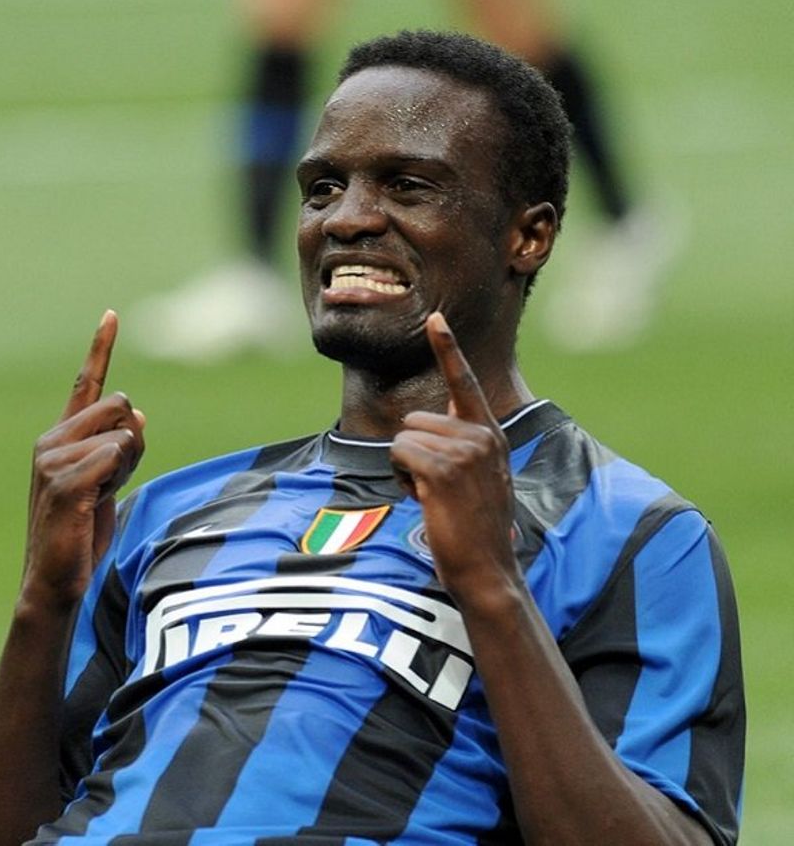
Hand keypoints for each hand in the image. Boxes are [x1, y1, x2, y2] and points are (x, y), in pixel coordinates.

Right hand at [22, 310, 145, 608]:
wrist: (56, 580)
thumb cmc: (82, 534)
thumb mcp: (108, 482)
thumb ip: (120, 447)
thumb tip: (139, 416)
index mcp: (60, 437)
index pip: (87, 385)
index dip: (101, 348)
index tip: (112, 314)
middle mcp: (51, 440)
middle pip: (121, 406)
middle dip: (133, 442)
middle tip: (111, 482)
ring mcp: (52, 459)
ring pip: (123, 435)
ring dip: (127, 467)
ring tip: (99, 498)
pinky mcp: (63, 480)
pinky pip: (114, 457)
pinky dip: (117, 478)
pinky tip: (94, 503)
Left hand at [389, 312, 519, 606]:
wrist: (488, 571)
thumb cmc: (476, 531)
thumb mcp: (479, 480)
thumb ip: (461, 449)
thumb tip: (423, 430)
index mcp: (491, 435)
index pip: (466, 383)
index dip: (448, 349)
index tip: (435, 318)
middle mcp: (482, 436)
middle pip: (415, 419)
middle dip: (413, 454)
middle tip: (437, 490)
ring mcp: (465, 451)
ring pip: (403, 437)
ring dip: (406, 469)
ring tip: (435, 498)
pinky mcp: (443, 469)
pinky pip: (399, 454)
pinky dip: (402, 478)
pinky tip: (425, 502)